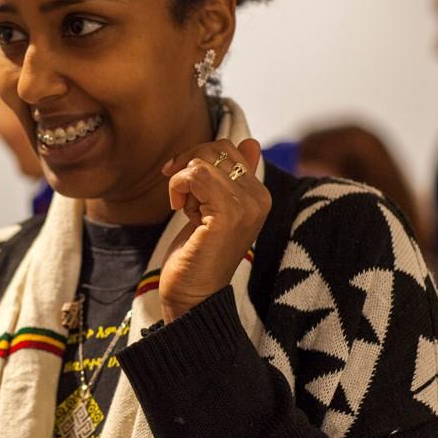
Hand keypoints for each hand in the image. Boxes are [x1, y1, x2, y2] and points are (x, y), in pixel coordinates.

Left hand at [159, 138, 270, 321]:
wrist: (194, 295)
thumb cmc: (198, 255)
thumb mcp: (213, 209)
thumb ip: (230, 177)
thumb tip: (251, 141)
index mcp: (259, 194)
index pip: (228, 147)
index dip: (196, 158)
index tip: (181, 183)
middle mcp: (260, 197)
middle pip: (215, 148)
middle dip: (187, 165)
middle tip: (181, 197)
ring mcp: (247, 205)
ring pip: (203, 159)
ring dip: (181, 180)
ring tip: (185, 208)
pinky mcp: (228, 213)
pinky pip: (196, 174)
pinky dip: (178, 186)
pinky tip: (179, 209)